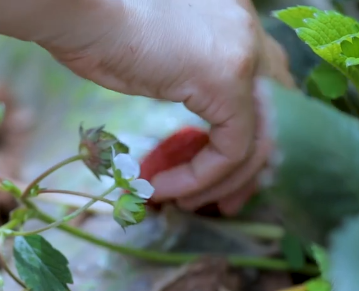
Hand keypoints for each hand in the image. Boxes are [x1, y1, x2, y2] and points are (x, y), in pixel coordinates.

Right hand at [34, 0, 295, 214]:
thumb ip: (191, 82)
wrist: (81, 14)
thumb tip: (197, 133)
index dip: (251, 136)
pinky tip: (167, 189)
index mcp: (237, 22)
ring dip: (222, 182)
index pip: (268, 89)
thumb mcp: (161, 61)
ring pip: (259, 140)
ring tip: (188, 204)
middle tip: (225, 201)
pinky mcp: (227, 81)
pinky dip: (200, 178)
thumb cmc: (98, 32)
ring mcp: (243, 55)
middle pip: (277, 116)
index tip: (220, 173)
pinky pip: (231, 149)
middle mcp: (250, 33)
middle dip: (252, 168)